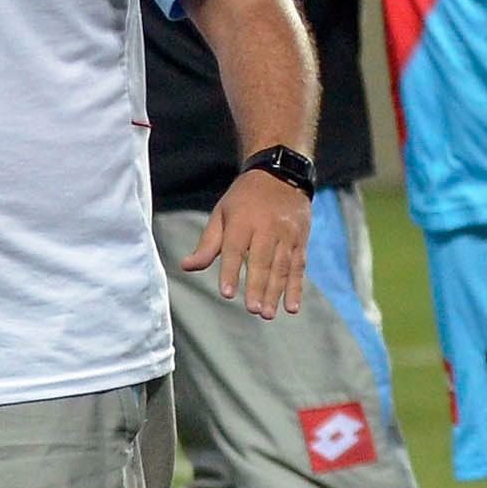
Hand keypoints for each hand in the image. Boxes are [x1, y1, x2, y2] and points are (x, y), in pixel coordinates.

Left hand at [178, 168, 311, 316]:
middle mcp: (266, 227)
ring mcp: (286, 234)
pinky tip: (292, 307)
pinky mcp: (300, 240)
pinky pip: (299, 267)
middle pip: (261, 260)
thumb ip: (208, 243)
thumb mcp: (222, 214)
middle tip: (253, 310)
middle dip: (257, 287)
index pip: (234, 249)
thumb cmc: (244, 198)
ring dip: (276, 292)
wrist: (280, 173)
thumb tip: (186, 266)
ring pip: (281, 266)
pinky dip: (296, 288)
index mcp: (242, 220)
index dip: (230, 271)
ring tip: (267, 314)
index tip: (227, 294)